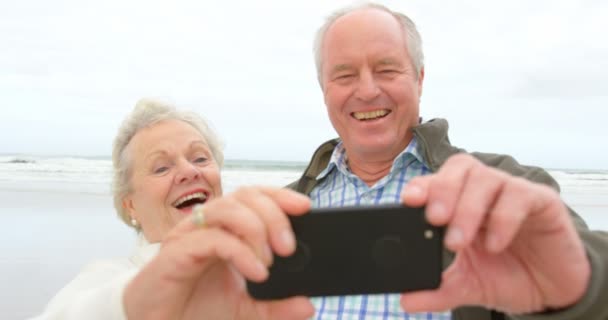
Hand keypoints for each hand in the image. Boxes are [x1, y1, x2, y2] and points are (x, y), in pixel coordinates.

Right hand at [123, 187, 314, 319]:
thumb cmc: (194, 309)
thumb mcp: (244, 311)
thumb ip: (275, 308)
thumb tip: (308, 305)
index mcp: (226, 230)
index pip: (255, 197)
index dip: (280, 195)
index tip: (306, 207)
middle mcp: (208, 225)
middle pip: (244, 196)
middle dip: (273, 214)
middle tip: (289, 247)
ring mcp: (190, 235)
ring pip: (227, 209)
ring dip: (256, 228)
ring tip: (270, 260)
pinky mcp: (177, 253)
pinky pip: (212, 239)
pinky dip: (239, 251)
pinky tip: (255, 272)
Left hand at [400, 154, 590, 313]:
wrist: (552, 292)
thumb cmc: (507, 275)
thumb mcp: (467, 285)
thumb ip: (438, 290)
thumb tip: (406, 301)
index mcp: (459, 203)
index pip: (436, 180)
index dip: (422, 185)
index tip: (408, 201)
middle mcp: (483, 191)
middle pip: (459, 167)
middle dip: (442, 190)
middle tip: (434, 219)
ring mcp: (512, 192)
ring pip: (486, 177)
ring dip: (468, 208)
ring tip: (458, 241)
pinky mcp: (542, 201)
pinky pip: (520, 195)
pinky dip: (503, 218)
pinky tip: (495, 244)